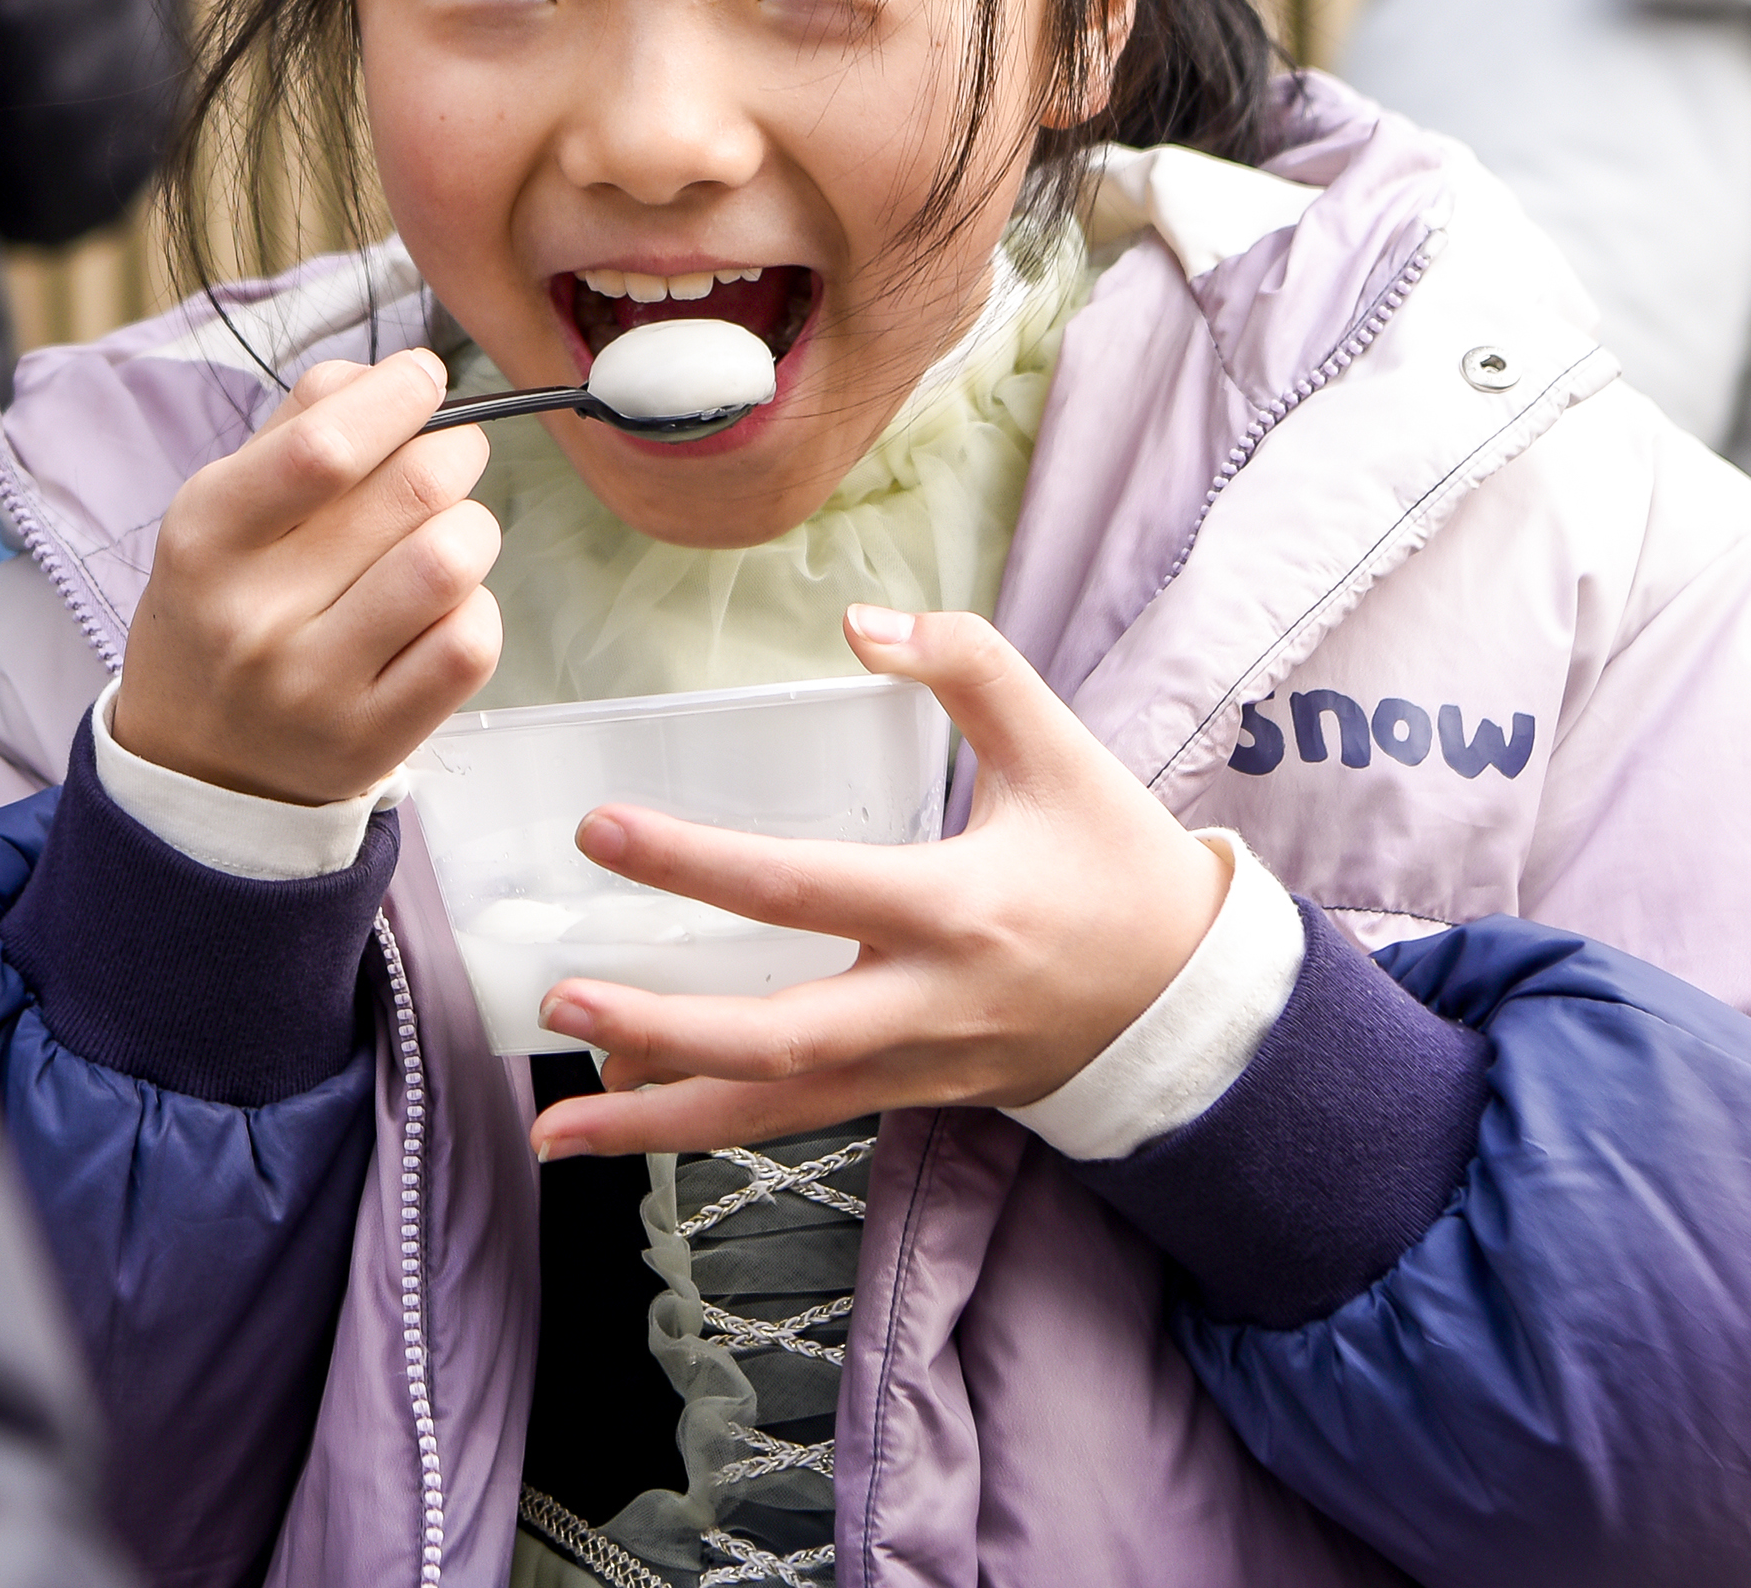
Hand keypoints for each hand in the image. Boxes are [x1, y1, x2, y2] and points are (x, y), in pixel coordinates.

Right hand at [112, 348, 499, 806]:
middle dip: (453, 451)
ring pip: (450, 564)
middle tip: (449, 455)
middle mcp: (253, 615)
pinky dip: (476, 606)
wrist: (198, 766)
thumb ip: (295, 429)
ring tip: (447, 533)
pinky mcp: (370, 741)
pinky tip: (444, 607)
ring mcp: (313, 686)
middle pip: (411, 493)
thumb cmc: (220, 610)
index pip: (324, 449)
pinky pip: (469, 644)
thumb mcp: (218, 513)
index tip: (422, 378)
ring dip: (471, 528)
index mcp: (205, 537)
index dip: (395, 397)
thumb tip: (386, 376)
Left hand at [527, 607, 1225, 1160]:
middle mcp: (926, 1006)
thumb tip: (860, 621)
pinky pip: (793, 1122)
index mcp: (957, 909)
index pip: (806, 888)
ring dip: (661, 1125)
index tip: (599, 829)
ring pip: (773, 1114)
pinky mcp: (905, 1097)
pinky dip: (707, 1122)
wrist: (1194, 1005)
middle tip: (559, 1000)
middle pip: (776, 1040)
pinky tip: (624, 1110)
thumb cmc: (1120, 864)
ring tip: (556, 1128)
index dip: (697, 863)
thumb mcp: (1062, 751)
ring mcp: (913, 1068)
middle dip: (662, 1032)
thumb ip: (970, 666)